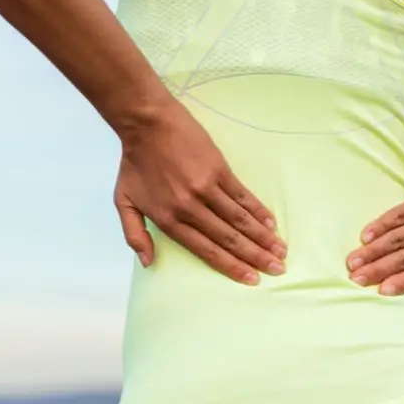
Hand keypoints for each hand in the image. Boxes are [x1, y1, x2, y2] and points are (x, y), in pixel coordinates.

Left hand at [114, 100, 286, 284]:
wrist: (146, 124)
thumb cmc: (134, 163)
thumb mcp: (123, 201)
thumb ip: (134, 234)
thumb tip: (147, 263)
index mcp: (169, 220)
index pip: (207, 250)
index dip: (232, 266)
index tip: (251, 279)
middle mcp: (190, 208)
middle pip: (229, 238)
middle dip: (255, 257)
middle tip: (277, 270)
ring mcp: (206, 188)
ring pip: (240, 219)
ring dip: (263, 237)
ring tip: (280, 251)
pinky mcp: (218, 170)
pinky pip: (242, 195)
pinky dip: (258, 211)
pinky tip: (271, 223)